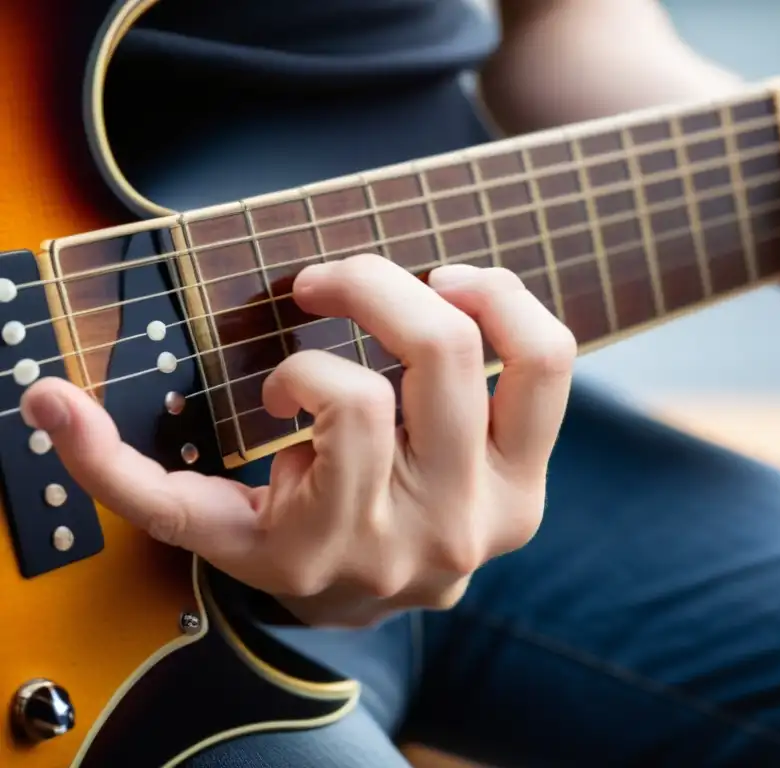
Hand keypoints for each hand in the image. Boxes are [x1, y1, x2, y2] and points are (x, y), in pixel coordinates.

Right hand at [20, 255, 576, 626]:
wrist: (372, 598)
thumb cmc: (288, 538)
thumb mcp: (210, 522)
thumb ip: (127, 470)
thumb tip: (45, 399)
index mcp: (336, 544)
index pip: (345, 411)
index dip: (308, 370)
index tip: (280, 387)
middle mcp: (431, 531)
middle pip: (435, 358)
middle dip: (370, 285)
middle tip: (323, 281)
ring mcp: (495, 510)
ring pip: (509, 354)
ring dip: (458, 288)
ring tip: (420, 281)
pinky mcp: (531, 484)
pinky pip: (550, 369)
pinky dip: (515, 309)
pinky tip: (469, 298)